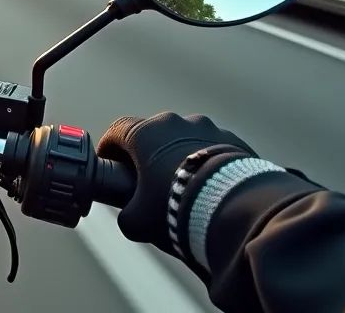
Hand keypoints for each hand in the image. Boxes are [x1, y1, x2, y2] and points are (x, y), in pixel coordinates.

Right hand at [96, 112, 253, 255]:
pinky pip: (214, 148)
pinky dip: (208, 162)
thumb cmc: (177, 207)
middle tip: (149, 180)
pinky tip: (211, 186)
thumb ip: (127, 215)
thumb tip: (129, 217)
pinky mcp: (234, 140)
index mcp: (146, 133)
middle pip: (153, 133)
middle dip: (149, 153)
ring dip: (180, 156)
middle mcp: (175, 123)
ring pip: (185, 139)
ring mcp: (208, 128)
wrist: (234, 208)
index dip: (110, 147)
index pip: (117, 130)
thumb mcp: (138, 221)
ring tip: (186, 185)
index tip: (109, 162)